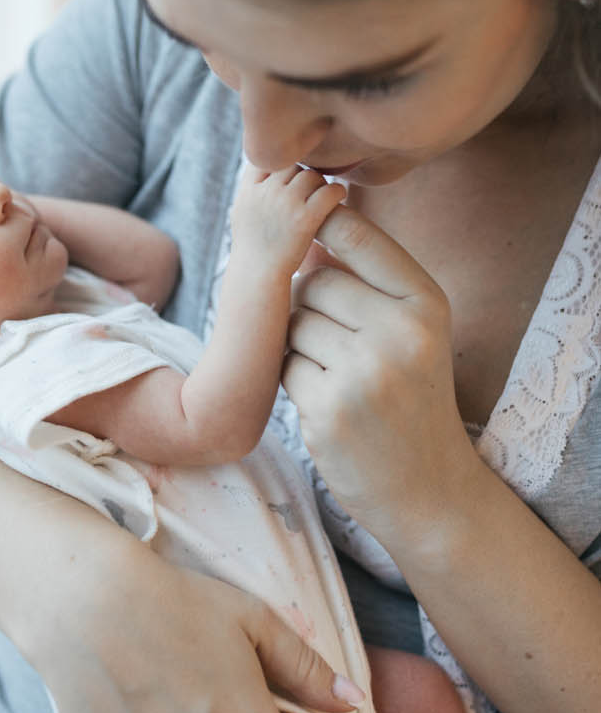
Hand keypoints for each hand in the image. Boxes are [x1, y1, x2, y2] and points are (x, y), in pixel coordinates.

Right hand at [230, 166, 345, 278]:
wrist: (258, 278)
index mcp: (249, 190)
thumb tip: (268, 165)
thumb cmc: (253, 248)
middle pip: (293, 163)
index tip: (290, 176)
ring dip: (320, 184)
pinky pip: (330, 191)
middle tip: (311, 188)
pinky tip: (338, 199)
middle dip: (303, 173)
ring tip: (322, 196)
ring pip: (312, 175)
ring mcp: (285, 204)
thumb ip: (255, 188)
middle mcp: (266, 192)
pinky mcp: (305, 219)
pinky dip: (337, 192)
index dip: (282, 161)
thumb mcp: (242, 212)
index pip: (268, 156)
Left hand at [283, 203, 480, 545]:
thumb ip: (367, 278)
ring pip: (293, 324)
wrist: (428, 489)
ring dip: (300, 346)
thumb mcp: (412, 330)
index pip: (356, 234)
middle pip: (314, 281)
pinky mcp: (329, 410)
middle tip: (336, 341)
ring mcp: (365, 372)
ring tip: (338, 375)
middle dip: (309, 303)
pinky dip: (296, 383)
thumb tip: (306, 224)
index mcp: (426, 302)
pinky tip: (329, 405)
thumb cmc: (411, 397)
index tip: (306, 225)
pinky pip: (284, 368)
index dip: (321, 223)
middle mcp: (401, 332)